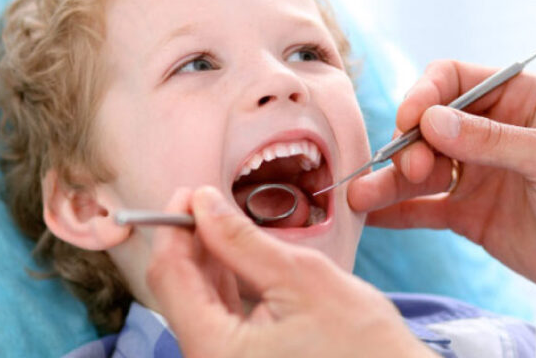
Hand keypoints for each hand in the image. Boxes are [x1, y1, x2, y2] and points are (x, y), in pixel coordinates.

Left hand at [146, 187, 436, 357]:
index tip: (190, 192)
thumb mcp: (304, 279)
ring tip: (225, 223)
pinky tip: (239, 257)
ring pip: (199, 303)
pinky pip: (220, 319)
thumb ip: (243, 241)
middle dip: (191, 241)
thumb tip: (203, 204)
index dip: (175, 227)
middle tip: (208, 201)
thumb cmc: (364, 347)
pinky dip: (226, 284)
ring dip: (208, 260)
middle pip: (180, 291)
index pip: (170, 277)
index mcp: (215, 350)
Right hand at [347, 60, 535, 300]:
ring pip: (420, 169)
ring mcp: (477, 174)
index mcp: (518, 101)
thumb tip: (431, 121)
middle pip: (428, 127)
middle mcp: (490, 133)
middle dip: (409, 146)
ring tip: (361, 197)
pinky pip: (424, 208)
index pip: (454, 80)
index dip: (425, 95)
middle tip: (408, 171)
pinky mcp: (469, 214)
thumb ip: (494, 140)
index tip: (410, 121)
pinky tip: (371, 216)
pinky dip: (397, 212)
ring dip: (389, 181)